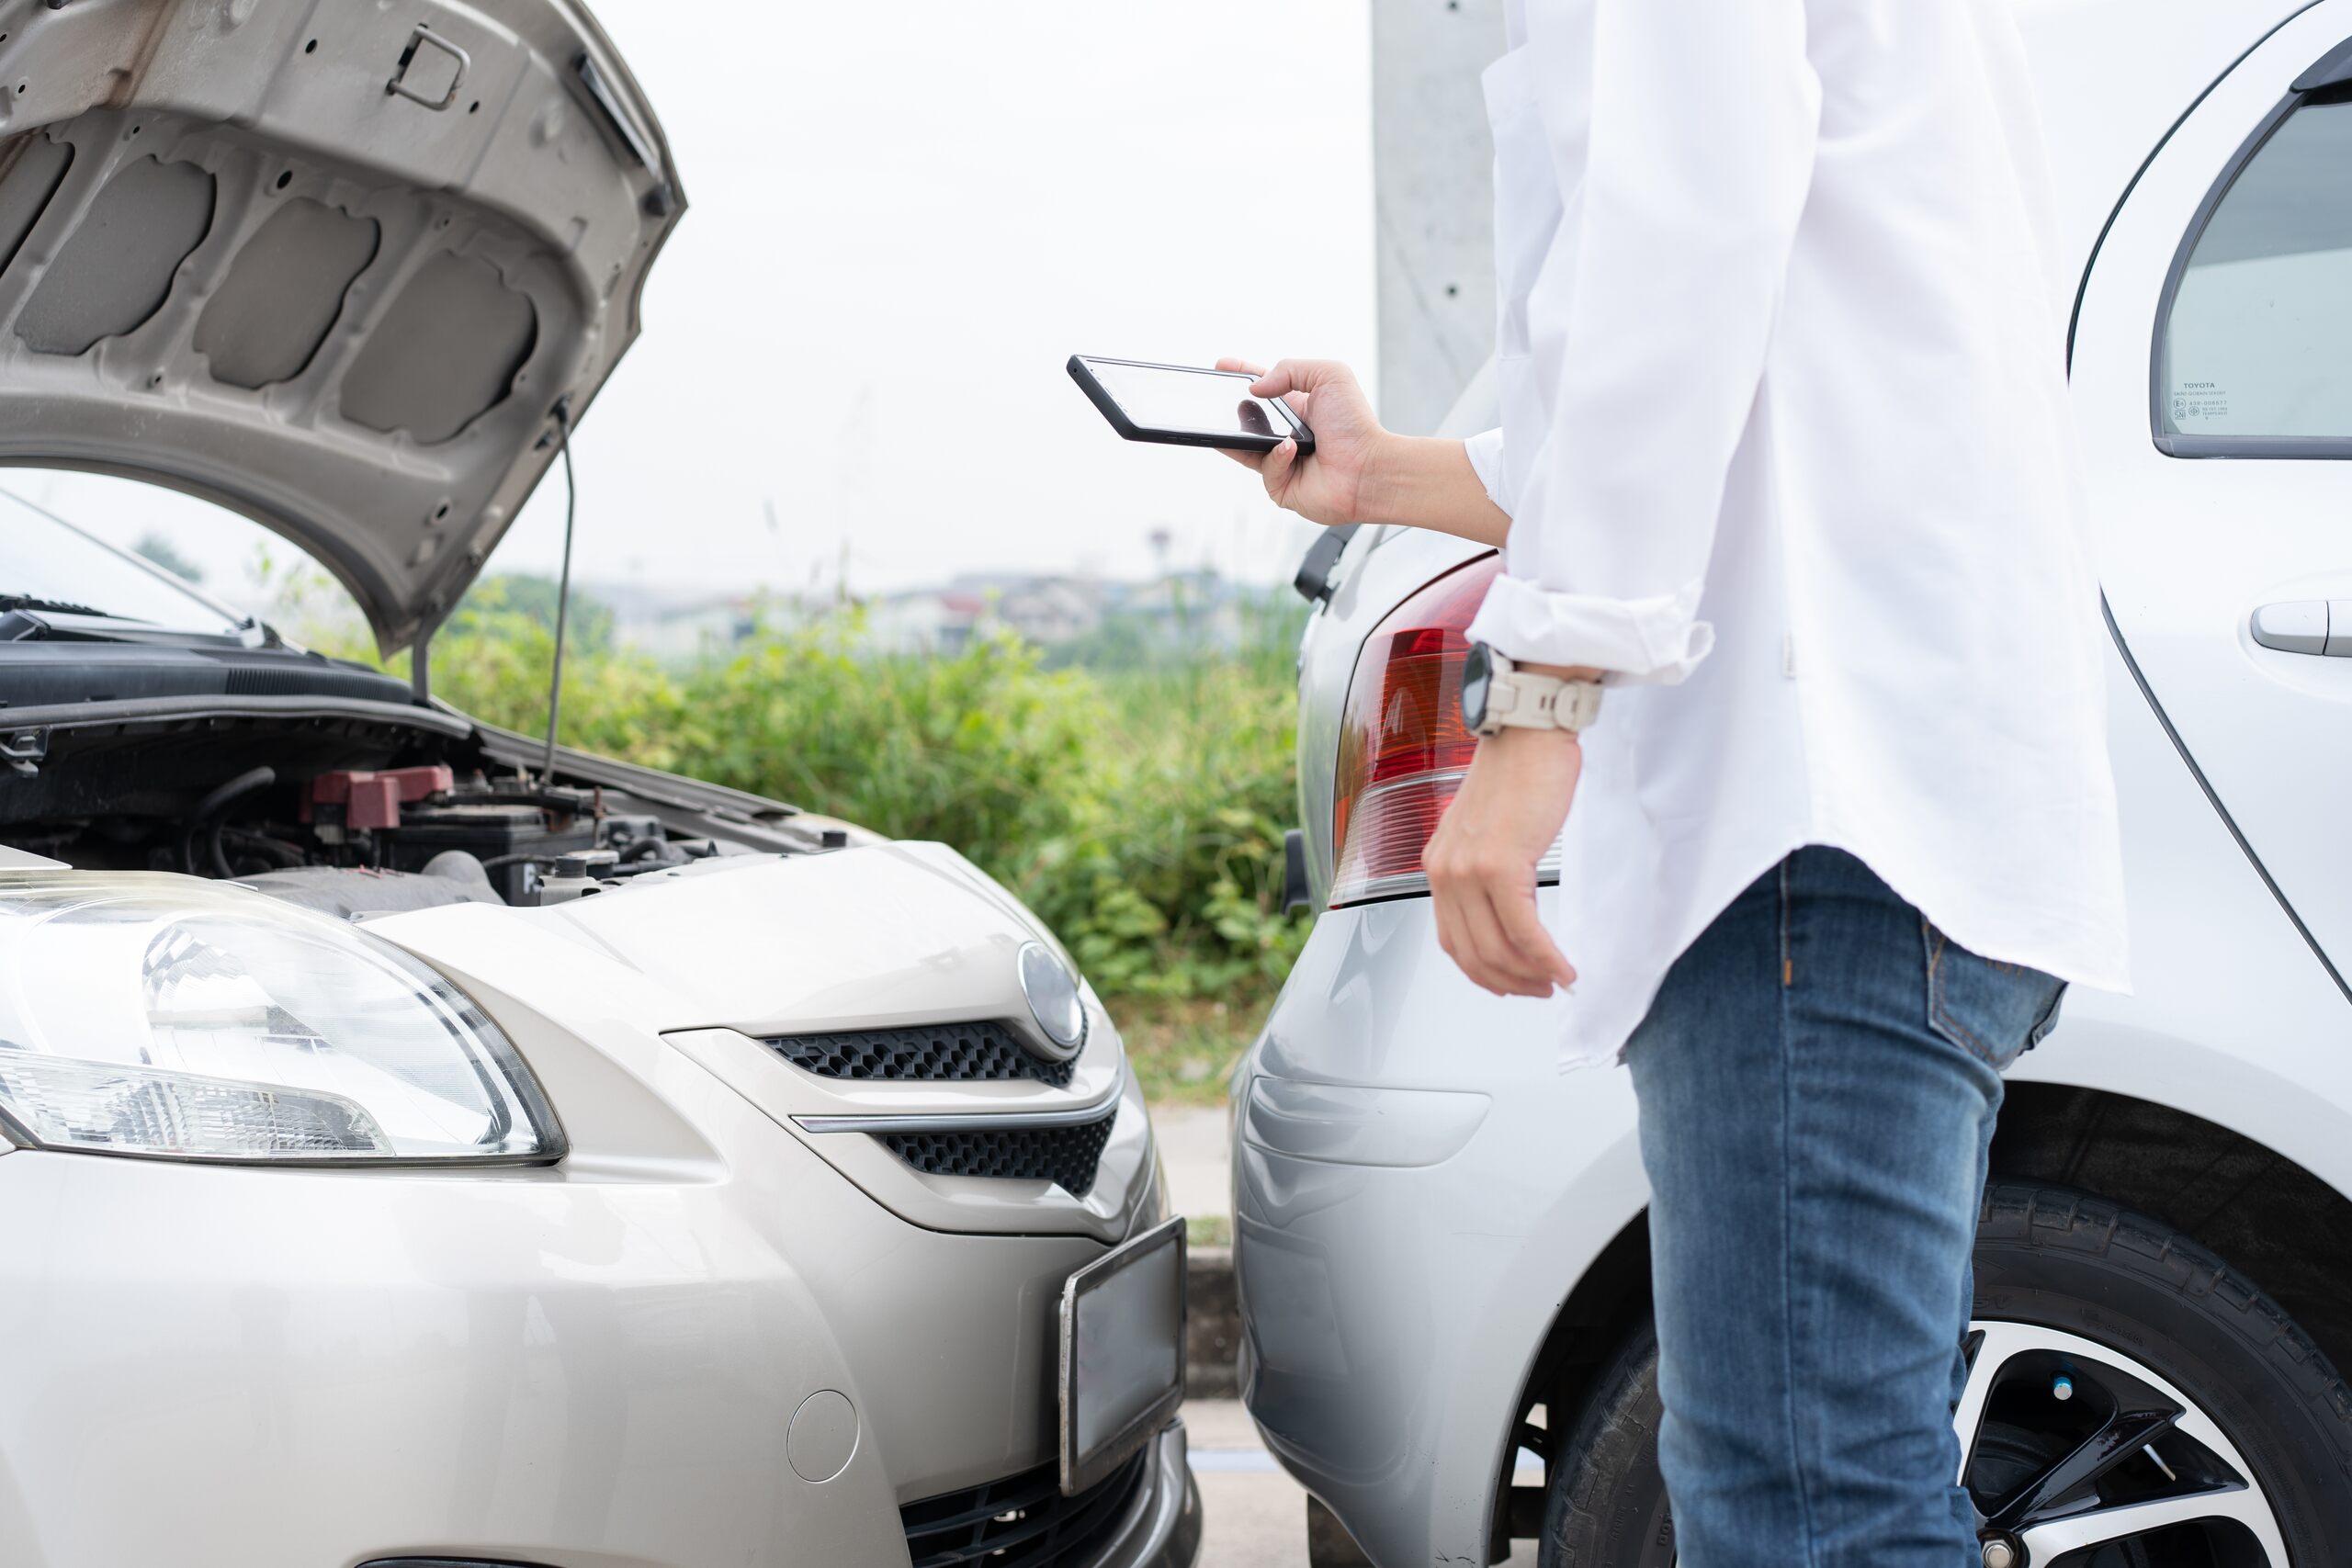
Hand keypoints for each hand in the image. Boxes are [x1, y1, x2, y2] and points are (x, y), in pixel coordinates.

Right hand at [1214, 357, 1388, 527]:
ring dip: (1243, 435)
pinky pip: (1265, 470)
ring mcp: (1283, 461)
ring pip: (1246, 447)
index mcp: (1298, 406)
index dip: (1241, 376)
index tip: (1221, 366)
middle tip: (1220, 398)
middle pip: (1247, 419)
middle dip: (1231, 408)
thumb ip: (1290, 370)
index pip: (1263, 387)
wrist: (1369, 469)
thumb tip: (1256, 388)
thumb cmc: (1356, 425)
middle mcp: (1288, 433)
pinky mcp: (1282, 487)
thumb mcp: (1329, 376)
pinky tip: (1291, 450)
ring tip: (1241, 425)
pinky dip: (1276, 458)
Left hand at [1425, 728, 1581, 997]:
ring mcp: (1468, 870)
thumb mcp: (1490, 831)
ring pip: (1496, 949)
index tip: (1513, 982)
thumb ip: (1489, 872)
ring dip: (1529, 976)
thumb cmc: (1519, 773)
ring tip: (1556, 980)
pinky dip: (1545, 957)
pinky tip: (1563, 967)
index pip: (1452, 939)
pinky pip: (1522, 930)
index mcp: (1439, 865)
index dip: (1484, 972)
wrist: (1528, 734)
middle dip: (1509, 982)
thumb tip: (1511, 915)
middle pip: (1472, 953)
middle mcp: (1444, 871)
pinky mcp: (1499, 865)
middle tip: (1541, 990)